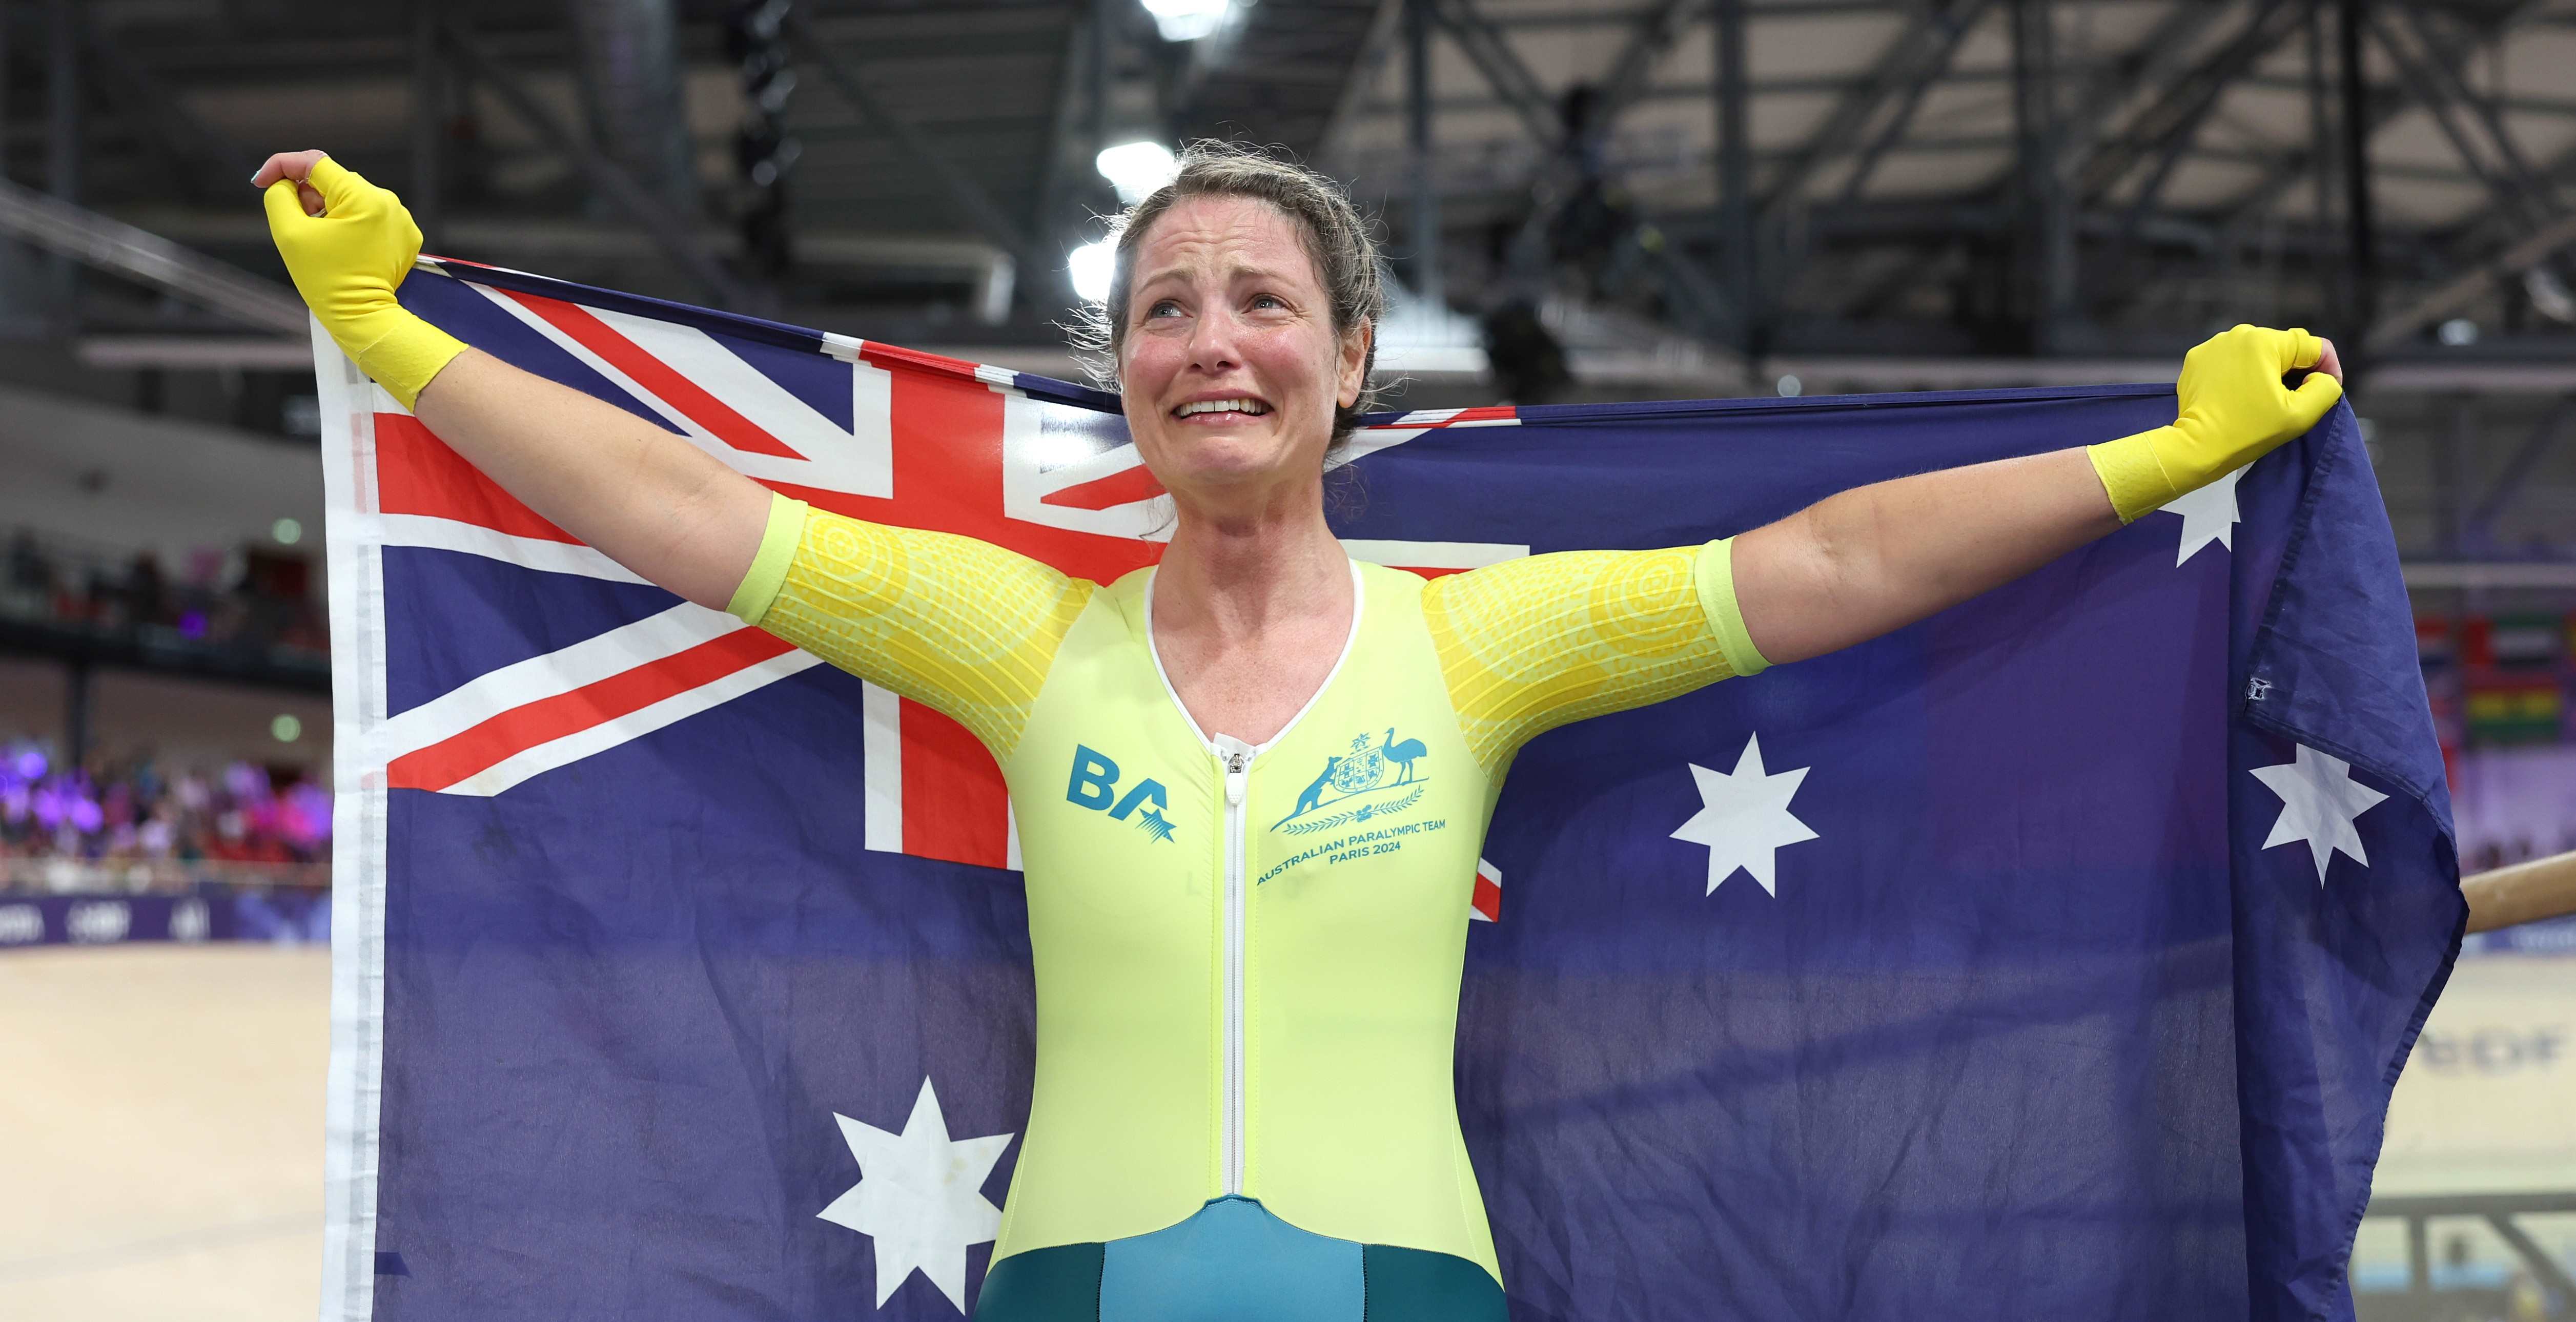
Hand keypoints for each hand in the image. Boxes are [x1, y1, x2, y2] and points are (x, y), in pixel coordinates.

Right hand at [253, 150, 461, 408]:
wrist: (366, 319)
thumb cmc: (327, 281)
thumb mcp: (290, 234)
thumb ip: (280, 196)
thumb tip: (286, 182)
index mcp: (363, 196)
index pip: (315, 162)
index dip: (282, 166)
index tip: (261, 183)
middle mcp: (388, 201)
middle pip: (333, 181)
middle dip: (307, 195)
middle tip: (296, 222)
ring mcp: (400, 219)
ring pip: (351, 199)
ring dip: (327, 210)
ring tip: (319, 240)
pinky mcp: (405, 236)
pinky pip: (369, 217)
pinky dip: (349, 224)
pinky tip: (341, 248)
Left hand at [2088, 325, 2345, 522]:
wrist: (2195, 447)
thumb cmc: (2248, 431)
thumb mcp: (2300, 414)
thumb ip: (2325, 388)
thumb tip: (2321, 375)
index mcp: (2264, 341)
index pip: (2312, 346)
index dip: (2326, 368)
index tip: (2325, 390)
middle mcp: (2237, 334)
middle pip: (2282, 348)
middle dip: (2293, 370)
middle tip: (2291, 400)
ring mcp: (2213, 345)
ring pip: (2256, 353)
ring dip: (2266, 372)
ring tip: (2263, 399)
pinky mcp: (2196, 360)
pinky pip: (2230, 361)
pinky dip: (2240, 374)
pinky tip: (2238, 396)